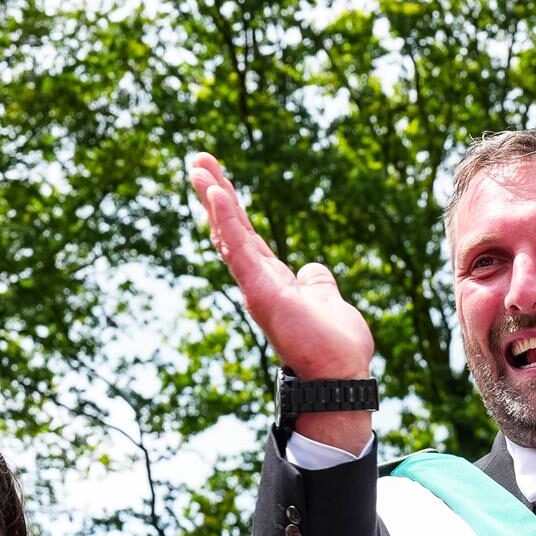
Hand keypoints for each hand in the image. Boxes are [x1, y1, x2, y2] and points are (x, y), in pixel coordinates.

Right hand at [189, 152, 374, 380]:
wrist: (339, 375)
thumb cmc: (334, 347)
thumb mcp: (326, 301)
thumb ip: (316, 283)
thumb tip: (313, 269)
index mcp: (273, 281)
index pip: (247, 236)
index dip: (231, 207)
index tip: (217, 178)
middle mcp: (259, 281)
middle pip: (232, 229)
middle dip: (214, 193)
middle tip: (197, 161)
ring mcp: (257, 286)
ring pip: (231, 235)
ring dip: (214, 201)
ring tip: (198, 169)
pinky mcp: (261, 291)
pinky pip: (240, 249)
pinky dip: (227, 221)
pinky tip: (217, 194)